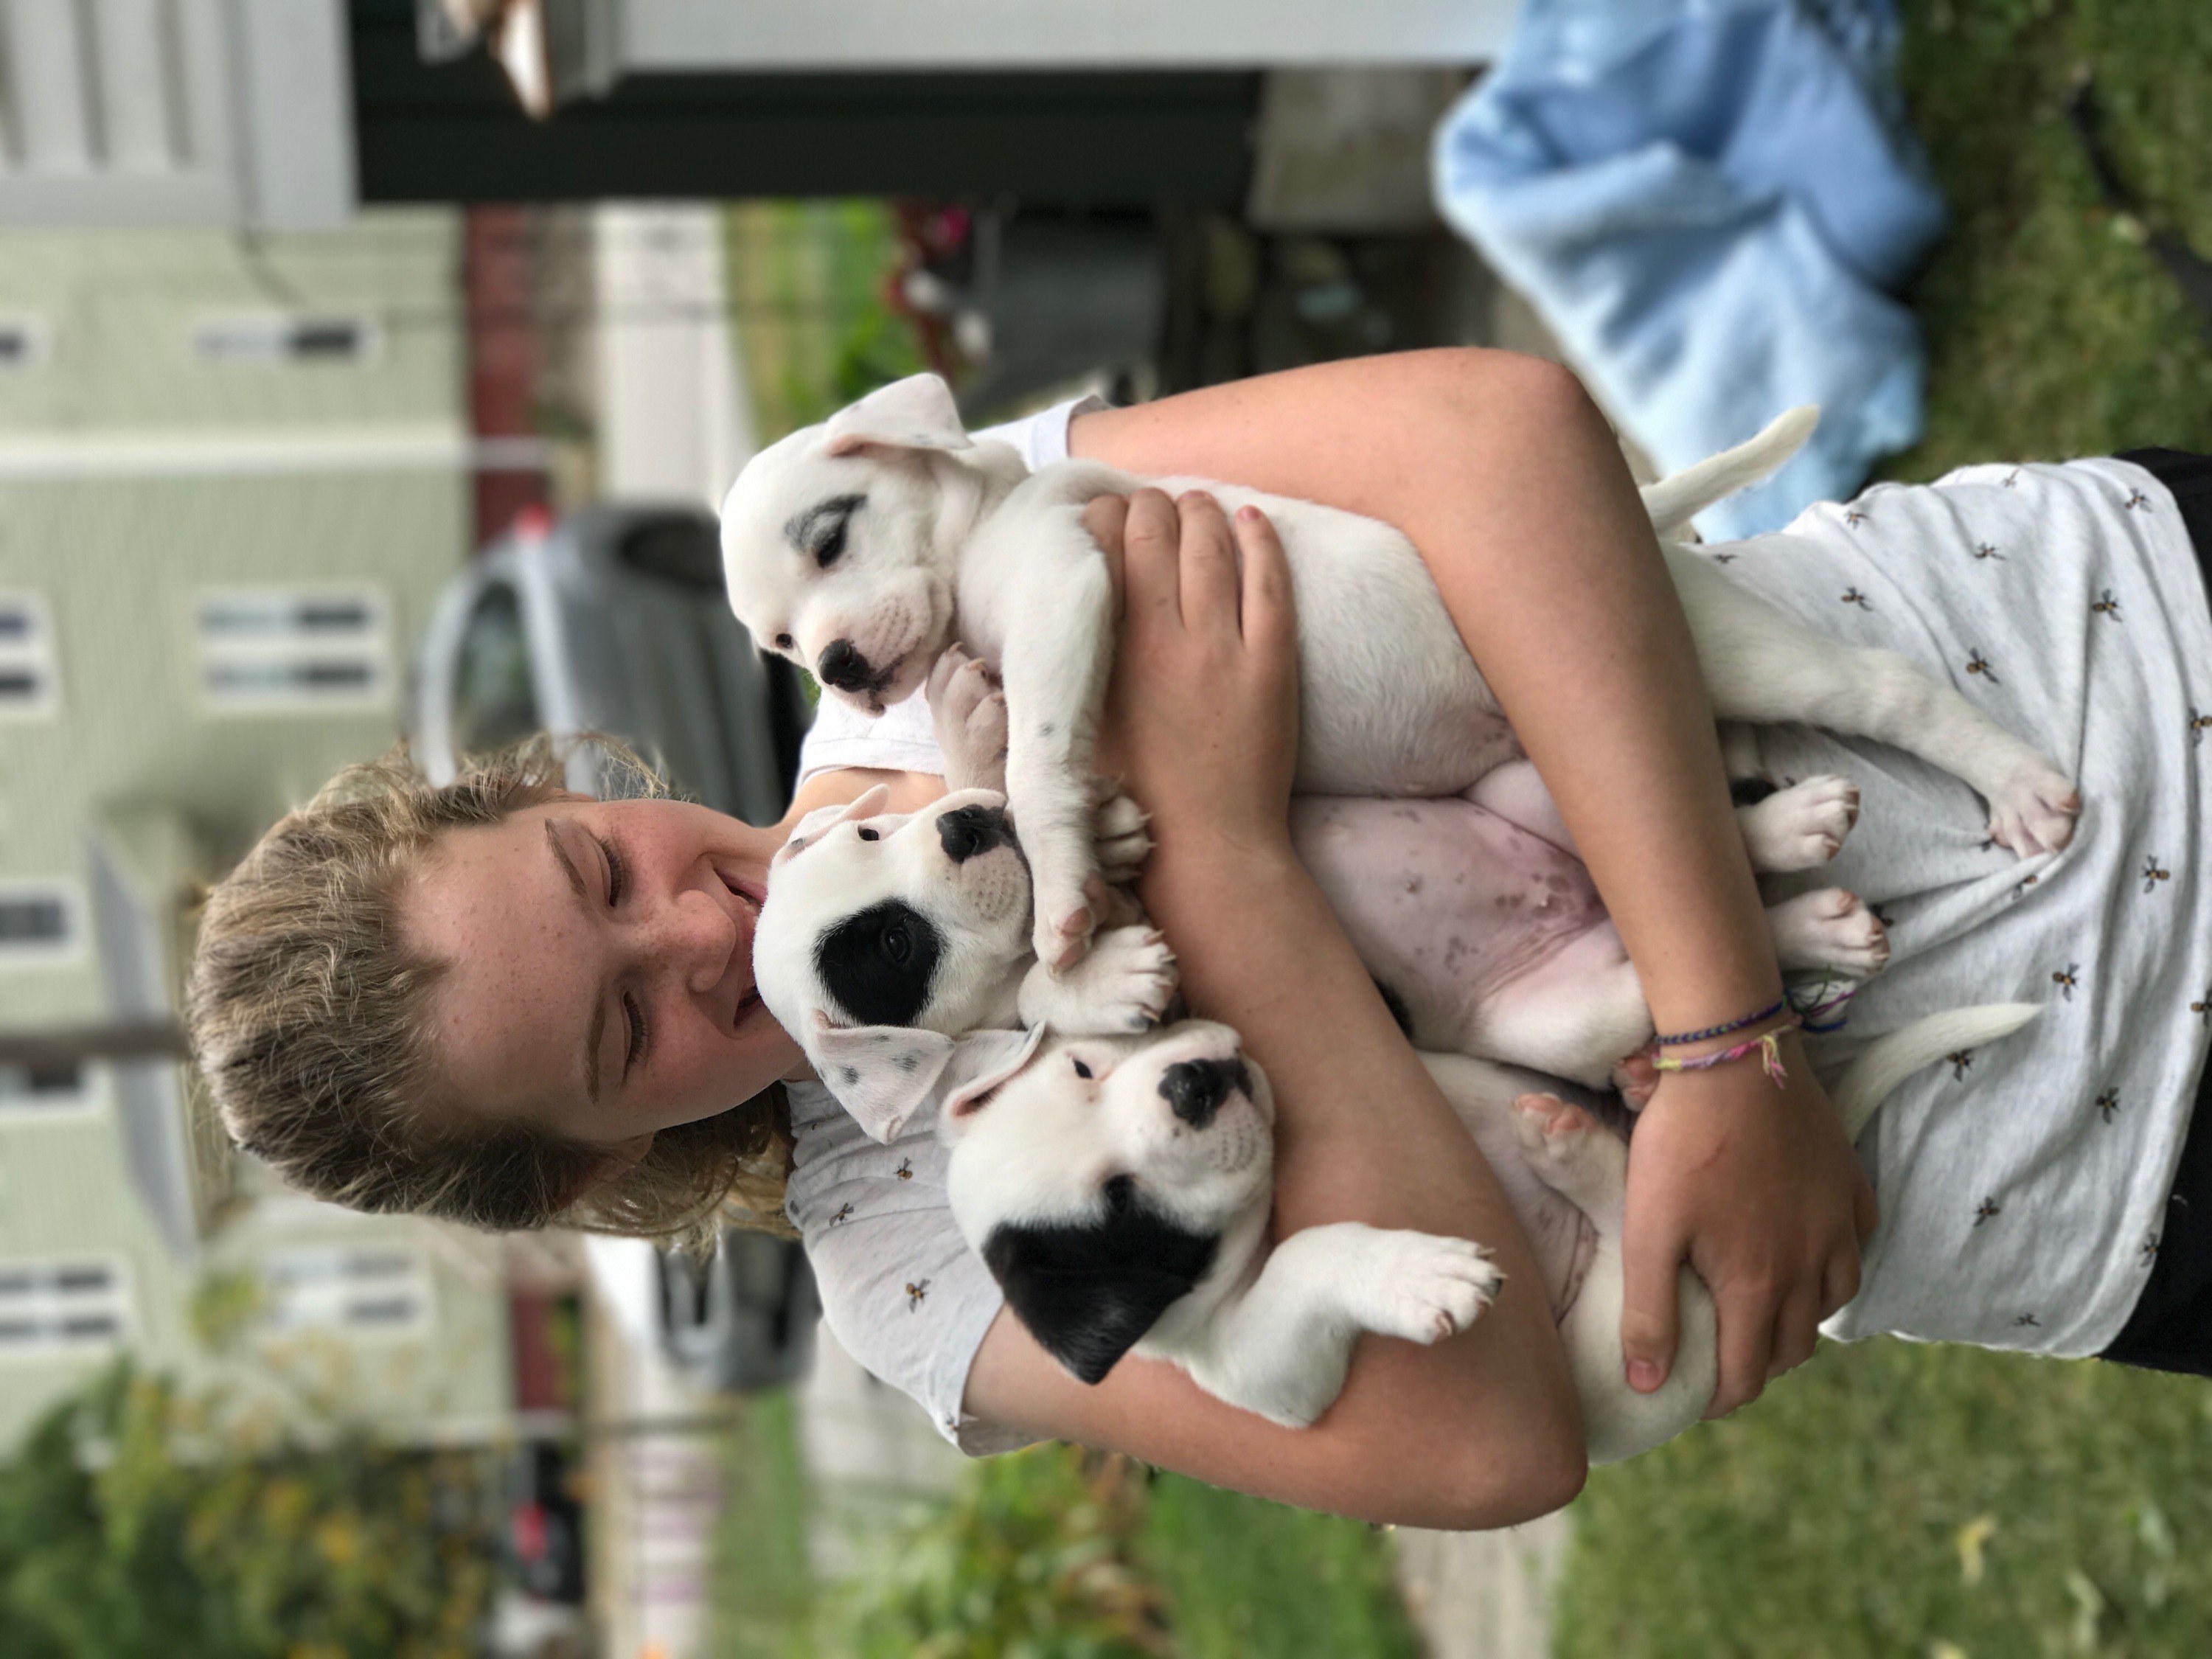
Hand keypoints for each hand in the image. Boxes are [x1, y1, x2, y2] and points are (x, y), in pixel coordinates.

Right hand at [1090, 488, 1299, 865]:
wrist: (1207, 849)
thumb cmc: (1132, 797)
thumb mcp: (1081, 727)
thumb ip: (1071, 670)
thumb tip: (1058, 618)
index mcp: (1109, 655)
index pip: (1103, 549)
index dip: (1102, 517)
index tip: (1102, 515)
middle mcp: (1165, 641)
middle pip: (1157, 532)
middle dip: (1150, 504)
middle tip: (1148, 504)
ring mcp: (1224, 650)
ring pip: (1213, 546)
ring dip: (1203, 512)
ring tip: (1196, 503)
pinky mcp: (1273, 664)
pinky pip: (1270, 583)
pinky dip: (1261, 542)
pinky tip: (1252, 521)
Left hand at [1619, 1027, 1875, 1418]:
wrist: (1734, 1059)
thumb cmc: (1682, 1144)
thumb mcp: (1649, 1230)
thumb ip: (1651, 1312)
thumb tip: (1648, 1384)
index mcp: (1757, 1284)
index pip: (1747, 1372)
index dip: (1721, 1398)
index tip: (1698, 1400)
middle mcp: (1810, 1264)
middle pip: (1792, 1345)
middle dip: (1759, 1366)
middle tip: (1727, 1361)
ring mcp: (1837, 1223)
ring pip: (1832, 1300)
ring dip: (1800, 1321)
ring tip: (1766, 1318)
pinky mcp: (1848, 1183)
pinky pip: (1857, 1244)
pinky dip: (1836, 1265)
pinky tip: (1814, 1256)